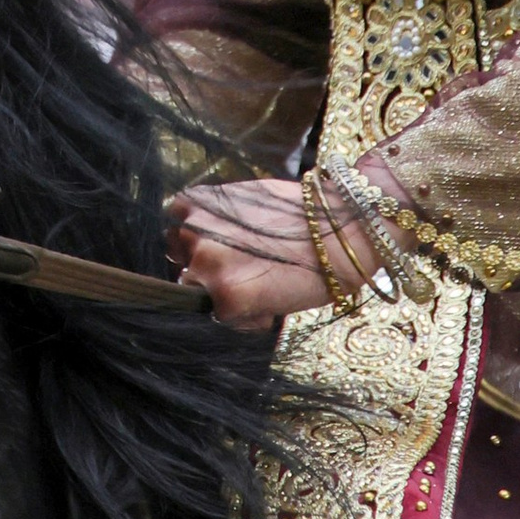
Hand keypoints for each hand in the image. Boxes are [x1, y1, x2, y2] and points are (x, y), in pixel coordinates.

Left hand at [165, 174, 369, 328]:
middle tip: (248, 274)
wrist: (342, 232)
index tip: (223, 256)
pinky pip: (223, 318)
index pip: (178, 236)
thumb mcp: (248, 201)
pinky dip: (245, 318)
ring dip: (223, 296)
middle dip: (209, 273)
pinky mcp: (224, 295)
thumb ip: (219, 220)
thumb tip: (205, 244)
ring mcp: (206, 264)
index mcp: (196, 203)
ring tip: (261, 289)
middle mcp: (192, 231)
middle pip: (183, 265)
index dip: (199, 249)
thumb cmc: (303, 215)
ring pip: (197, 293)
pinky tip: (269, 306)